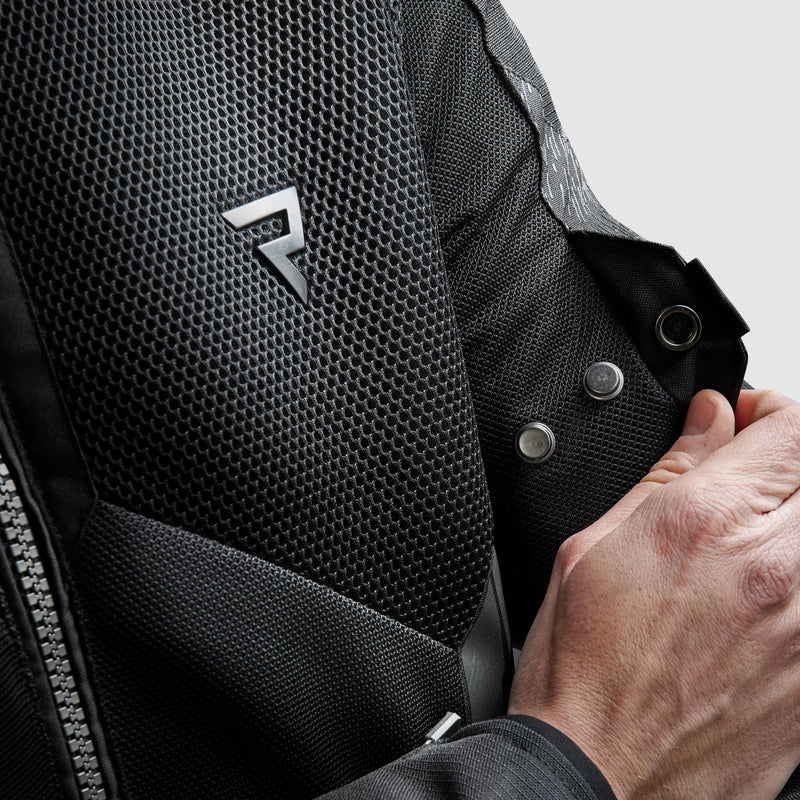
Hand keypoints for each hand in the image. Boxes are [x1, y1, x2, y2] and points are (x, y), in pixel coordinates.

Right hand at [509, 389, 799, 799]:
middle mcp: (776, 567)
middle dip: (789, 455)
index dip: (767, 409)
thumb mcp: (596, 545)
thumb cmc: (584, 668)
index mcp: (706, 522)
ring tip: (753, 527)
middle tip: (752, 466)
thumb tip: (706, 422)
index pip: (787, 427)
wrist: (601, 772)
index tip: (742, 419)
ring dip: (795, 511)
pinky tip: (761, 580)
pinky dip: (797, 567)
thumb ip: (667, 472)